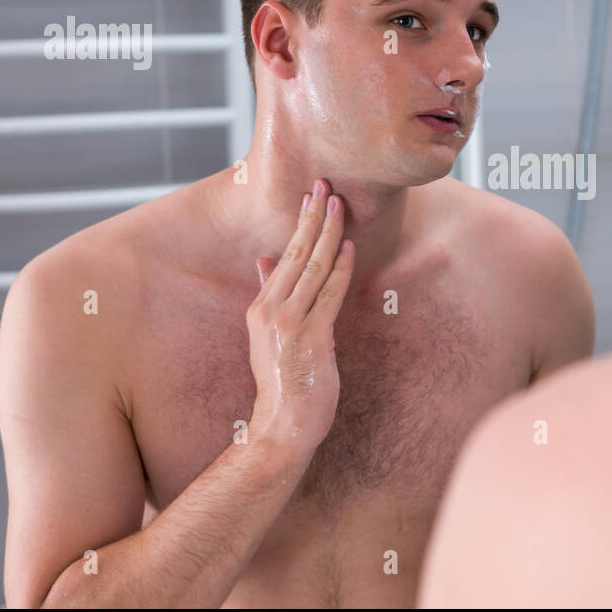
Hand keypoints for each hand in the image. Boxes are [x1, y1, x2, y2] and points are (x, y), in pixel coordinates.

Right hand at [246, 178, 354, 453]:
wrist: (280, 427)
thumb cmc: (283, 382)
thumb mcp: (267, 335)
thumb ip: (269, 295)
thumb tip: (266, 260)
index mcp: (261, 308)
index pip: (285, 255)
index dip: (301, 223)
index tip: (312, 195)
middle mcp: (271, 311)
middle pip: (297, 254)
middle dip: (313, 217)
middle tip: (325, 184)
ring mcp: (290, 324)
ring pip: (313, 268)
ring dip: (328, 234)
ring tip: (339, 204)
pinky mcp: (311, 339)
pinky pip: (329, 296)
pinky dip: (340, 269)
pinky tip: (349, 248)